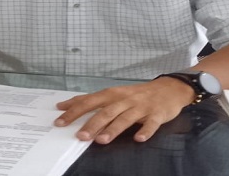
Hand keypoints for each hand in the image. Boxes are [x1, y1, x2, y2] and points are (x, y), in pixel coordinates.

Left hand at [54, 77, 195, 143]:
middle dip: (92, 123)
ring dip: (113, 129)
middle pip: (106, 111)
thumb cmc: (137, 94)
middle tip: (80, 136)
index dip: (74, 111)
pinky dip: (145, 131)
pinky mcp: (157, 114)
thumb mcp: (114, 94)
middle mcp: (125, 99)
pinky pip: (151, 123)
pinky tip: (139, 139)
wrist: (169, 88)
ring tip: (102, 140)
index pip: (89, 102)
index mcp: (112, 94)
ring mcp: (141, 107)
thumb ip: (92, 100)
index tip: (59, 121)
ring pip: (125, 118)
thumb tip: (65, 105)